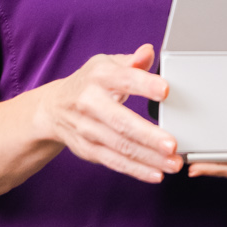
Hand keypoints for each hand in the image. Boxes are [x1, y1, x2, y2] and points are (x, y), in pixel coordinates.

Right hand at [31, 43, 179, 183]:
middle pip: (121, 122)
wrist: (53, 107)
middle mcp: (90, 102)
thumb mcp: (108, 65)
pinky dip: (136, 169)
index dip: (144, 84)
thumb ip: (132, 61)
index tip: (165, 91)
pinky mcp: (88, 149)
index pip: (124, 79)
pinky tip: (156, 173)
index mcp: (100, 76)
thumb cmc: (90, 83)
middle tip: (173, 144)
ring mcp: (87, 129)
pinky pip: (114, 162)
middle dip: (148, 135)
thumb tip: (148, 52)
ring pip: (120, 146)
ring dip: (148, 158)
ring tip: (173, 163)